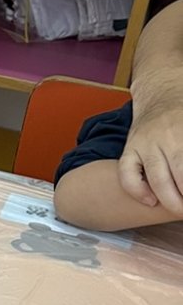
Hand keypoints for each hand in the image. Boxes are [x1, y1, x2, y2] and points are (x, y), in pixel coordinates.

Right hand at [119, 71, 182, 215]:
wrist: (162, 93)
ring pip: (157, 181)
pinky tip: (151, 201)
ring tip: (181, 211)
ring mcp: (145, 143)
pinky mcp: (130, 148)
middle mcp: (167, 138)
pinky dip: (137, 191)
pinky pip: (127, 174)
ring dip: (171, 201)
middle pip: (180, 178)